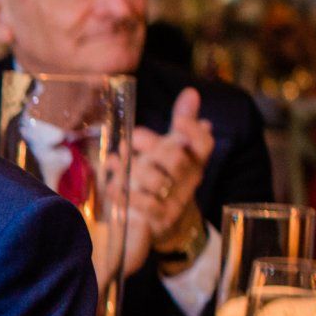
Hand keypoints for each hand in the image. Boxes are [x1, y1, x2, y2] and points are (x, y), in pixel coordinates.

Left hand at [124, 93, 213, 274]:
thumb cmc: (167, 178)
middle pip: (175, 160)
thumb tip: (191, 92)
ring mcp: (175, 200)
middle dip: (153, 147)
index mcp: (194, 160)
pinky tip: (112, 186)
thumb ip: (182, 124)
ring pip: (157, 181)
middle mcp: (188, 180)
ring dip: (132, 169)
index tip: (179, 122)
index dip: (193, 132)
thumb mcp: (174, 150)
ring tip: (113, 160)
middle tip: (132, 137)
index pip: (203, 144)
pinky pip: (144, 205)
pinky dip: (125, 194)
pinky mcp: (160, 219)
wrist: (169, 223)